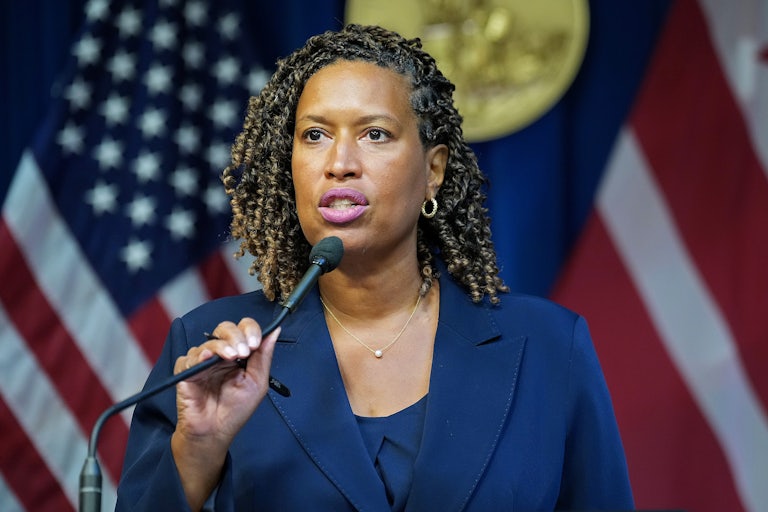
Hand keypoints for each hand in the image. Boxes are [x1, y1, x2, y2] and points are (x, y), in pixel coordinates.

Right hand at [170, 318, 279, 509]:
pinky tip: (207, 360)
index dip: (250, 331)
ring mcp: (202, 362)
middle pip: (225, 328)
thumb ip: (264, 356)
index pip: (244, 330)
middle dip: (236, 335)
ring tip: (231, 356)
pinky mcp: (185, 371)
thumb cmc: (235, 410)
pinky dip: (199, 355)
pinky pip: (189, 357)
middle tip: (244, 351)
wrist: (215, 432)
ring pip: (209, 341)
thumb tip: (275, 331)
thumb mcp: (257, 382)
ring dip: (222, 345)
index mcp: (239, 354)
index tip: (255, 343)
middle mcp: (220, 354)